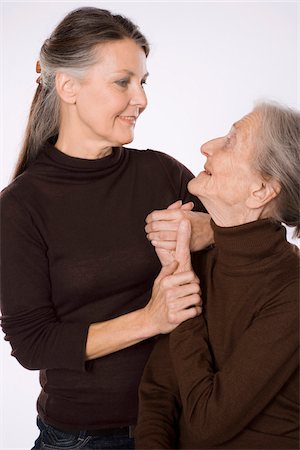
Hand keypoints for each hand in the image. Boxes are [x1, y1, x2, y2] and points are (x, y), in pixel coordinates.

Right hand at [144, 219, 200, 334]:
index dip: (193, 280)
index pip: (190, 275)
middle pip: (196, 288)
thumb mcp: (158, 283)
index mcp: (166, 282)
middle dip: (197, 292)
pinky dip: (196, 312)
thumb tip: (176, 261)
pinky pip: (195, 311)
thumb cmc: (157, 300)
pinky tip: (191, 311)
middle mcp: (169, 293)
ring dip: (197, 303)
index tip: (190, 285)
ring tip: (192, 303)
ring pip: (197, 299)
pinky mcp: (176, 317)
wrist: (150, 320)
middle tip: (193, 296)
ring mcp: (172, 305)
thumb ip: (167, 271)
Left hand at [145, 200, 212, 265]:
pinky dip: (159, 244)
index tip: (148, 220)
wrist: (212, 230)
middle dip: (149, 228)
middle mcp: (180, 222)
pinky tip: (155, 243)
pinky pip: (167, 245)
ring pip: (160, 236)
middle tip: (147, 229)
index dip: (149, 218)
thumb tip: (158, 213)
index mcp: (179, 213)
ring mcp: (182, 234)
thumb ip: (172, 210)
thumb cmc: (199, 220)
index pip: (156, 215)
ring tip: (150, 236)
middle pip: (156, 225)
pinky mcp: (184, 244)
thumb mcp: (187, 211)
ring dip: (152, 236)